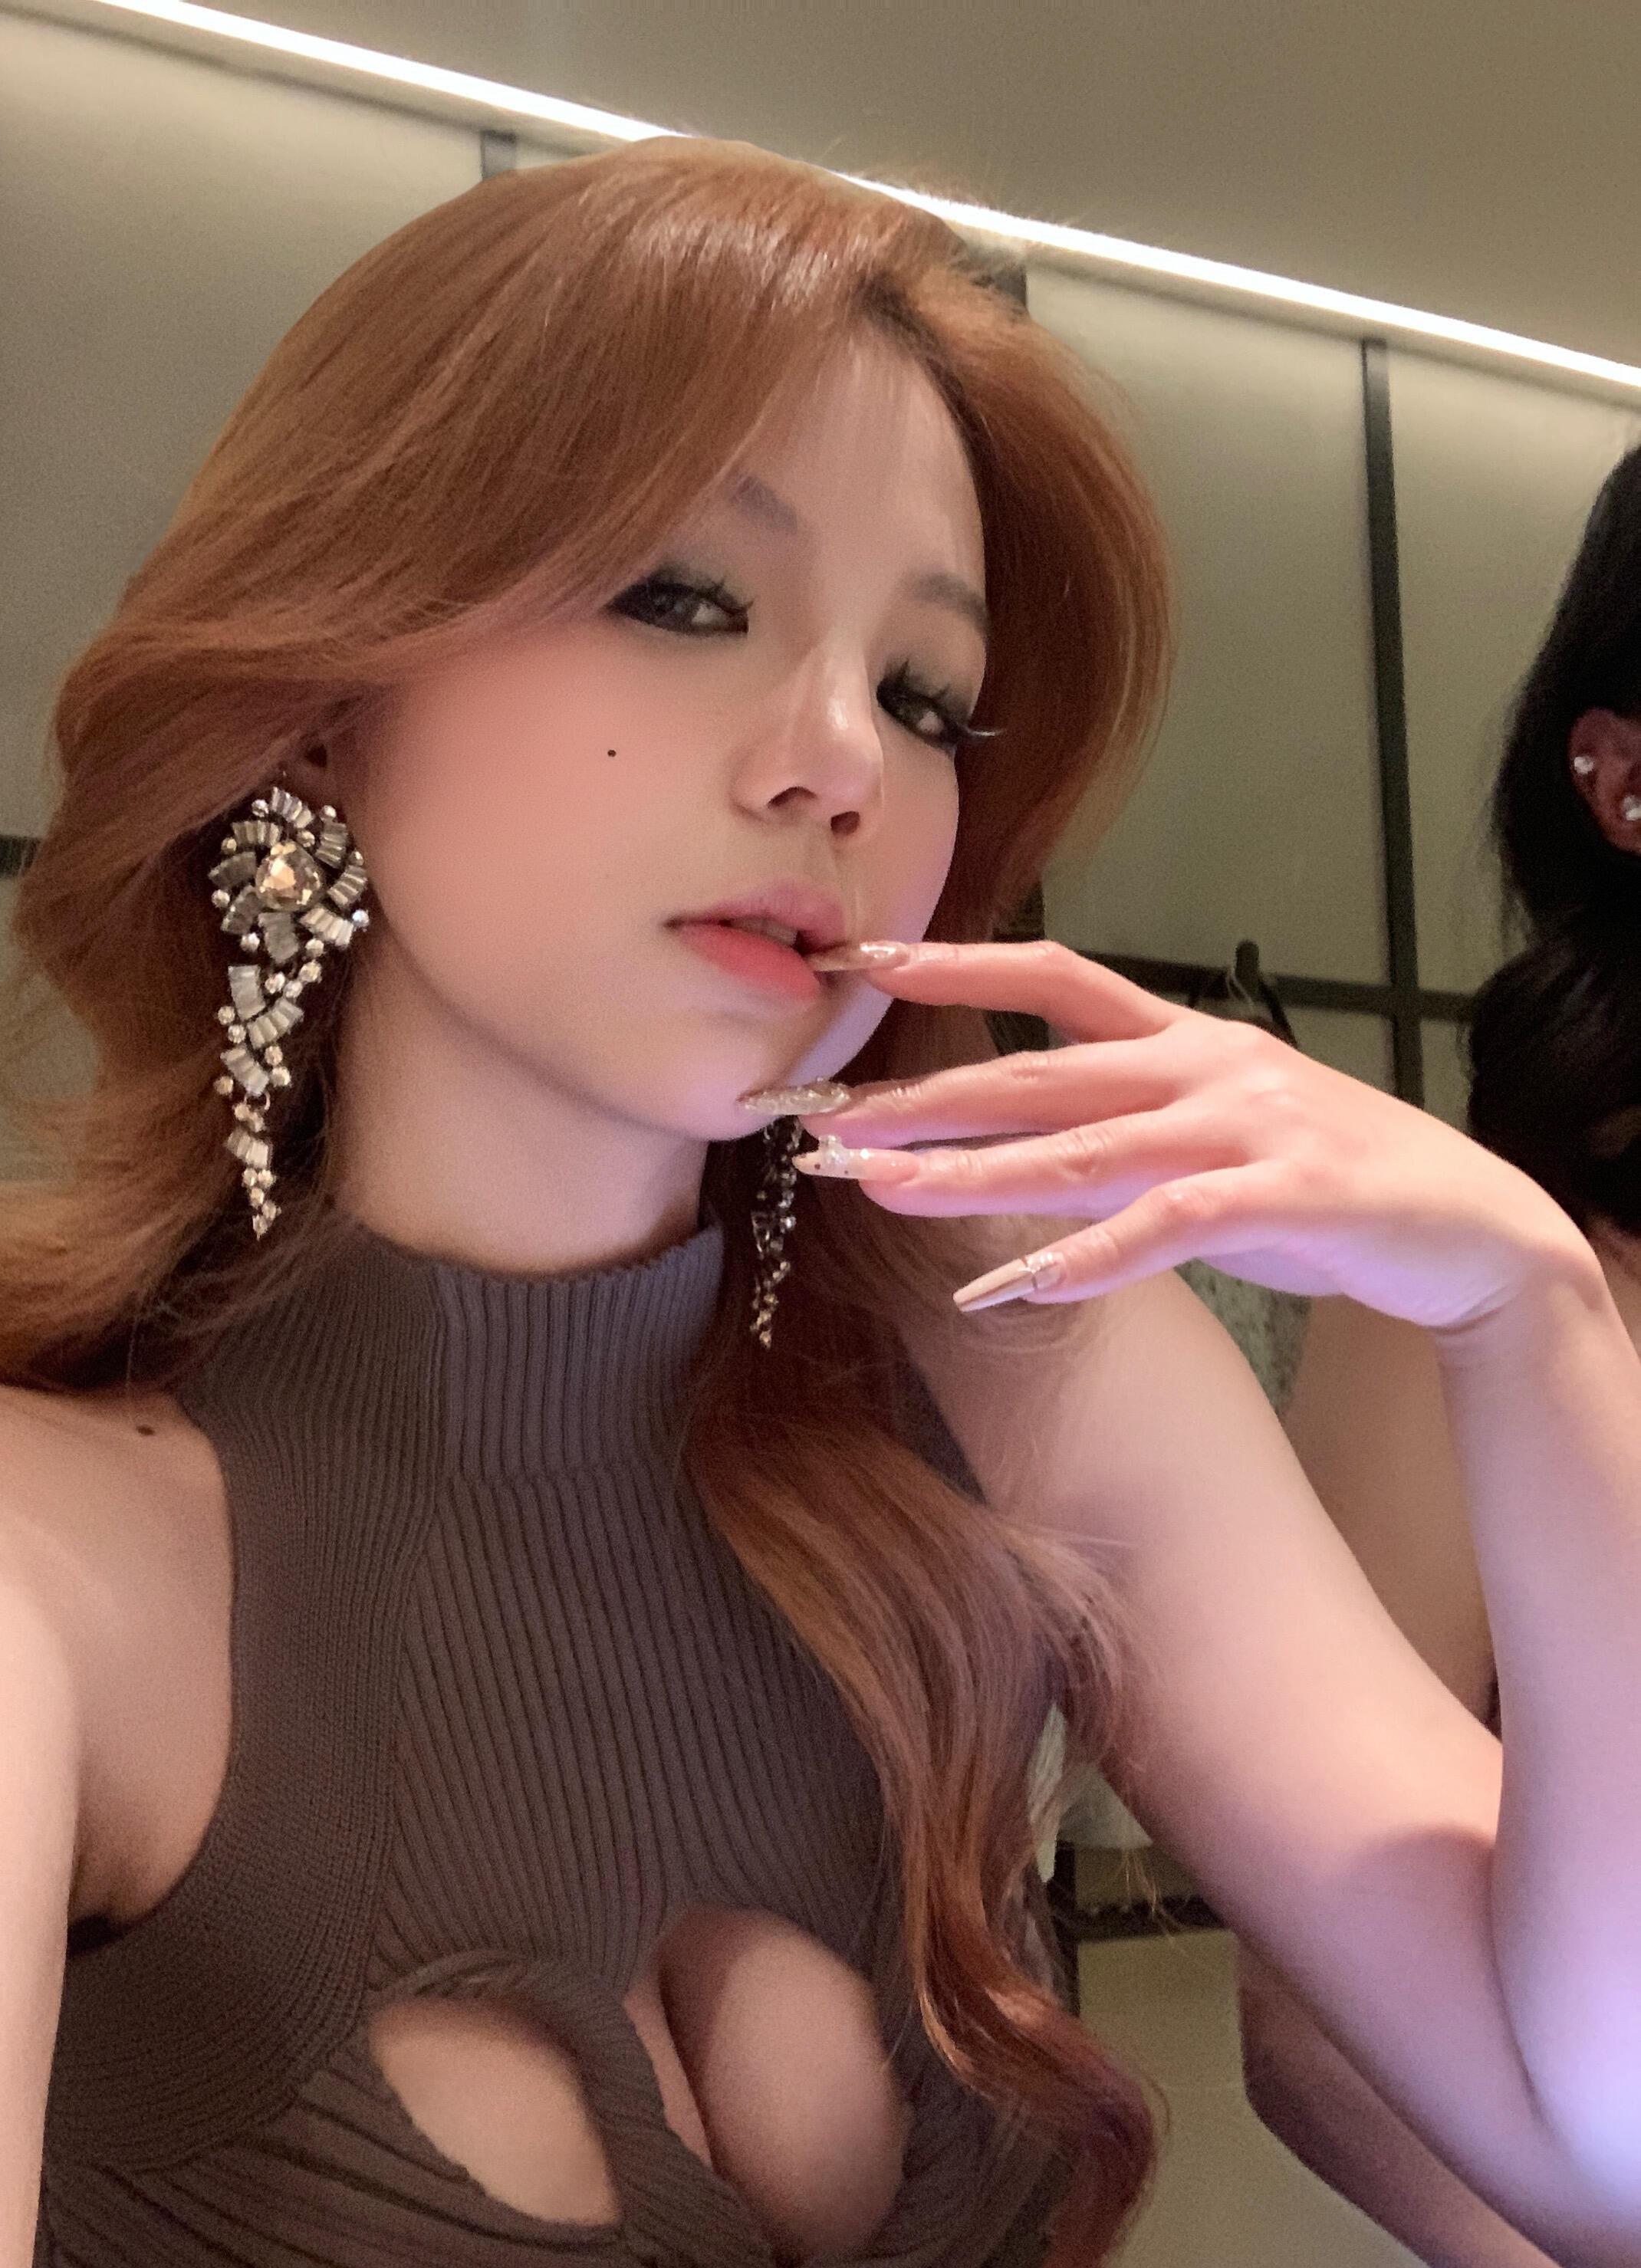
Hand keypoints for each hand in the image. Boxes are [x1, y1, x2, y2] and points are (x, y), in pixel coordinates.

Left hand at [773, 939, 1593, 1328]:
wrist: (1470, 1228)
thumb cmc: (1323, 1182)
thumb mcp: (1209, 1141)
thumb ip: (1114, 1137)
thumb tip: (1001, 1152)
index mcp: (1183, 1039)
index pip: (1055, 976)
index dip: (959, 962)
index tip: (865, 960)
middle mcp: (1204, 1068)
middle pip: (1039, 1075)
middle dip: (924, 1099)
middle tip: (821, 1122)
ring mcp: (1246, 1128)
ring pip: (1084, 1147)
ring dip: (973, 1173)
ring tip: (879, 1190)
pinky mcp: (1284, 1198)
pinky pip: (1167, 1225)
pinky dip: (1088, 1256)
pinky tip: (1015, 1283)